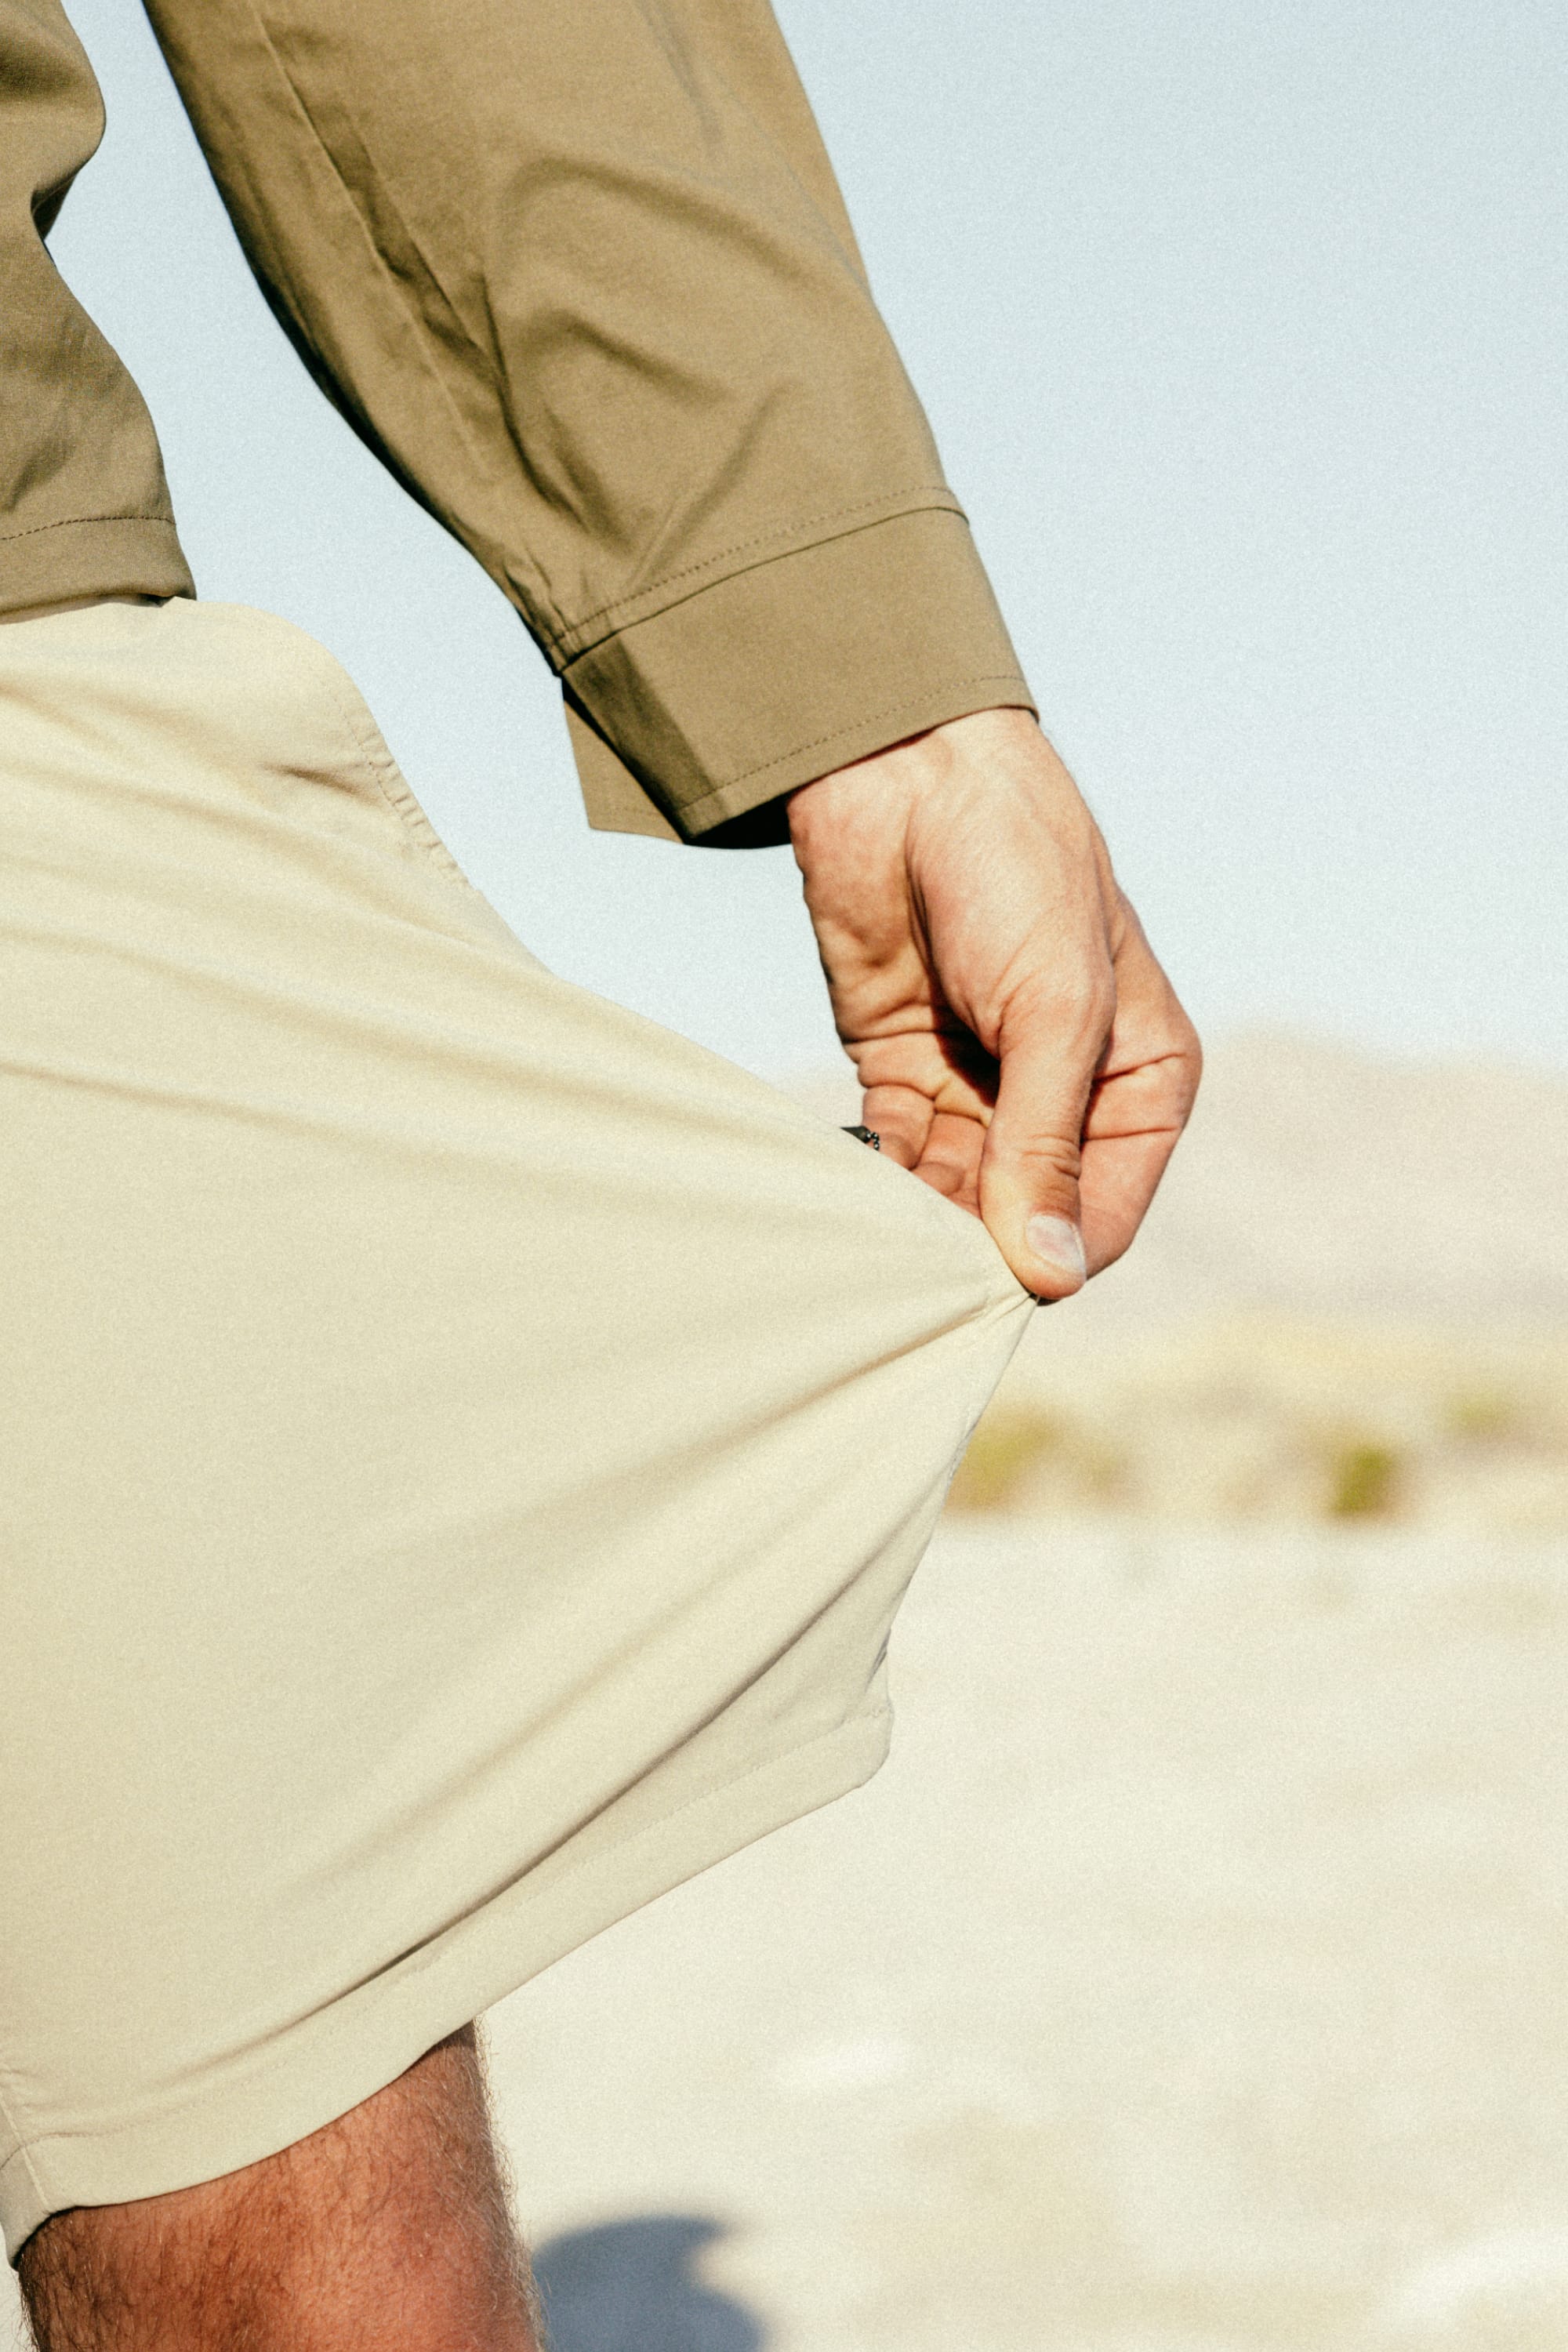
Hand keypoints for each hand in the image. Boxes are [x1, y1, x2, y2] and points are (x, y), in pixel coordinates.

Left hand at [787, 707, 1200, 1298]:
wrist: (905, 781)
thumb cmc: (1016, 875)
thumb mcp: (1053, 1014)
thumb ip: (1045, 1148)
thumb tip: (1049, 1277)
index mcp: (1141, 1081)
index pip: (1105, 1215)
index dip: (1050, 1257)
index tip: (990, 1284)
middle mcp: (1066, 1098)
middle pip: (1022, 1216)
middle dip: (973, 1239)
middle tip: (918, 1259)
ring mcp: (983, 1089)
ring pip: (953, 1197)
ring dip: (917, 1216)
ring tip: (880, 1224)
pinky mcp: (904, 1074)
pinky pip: (895, 1158)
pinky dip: (875, 1177)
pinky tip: (853, 1179)